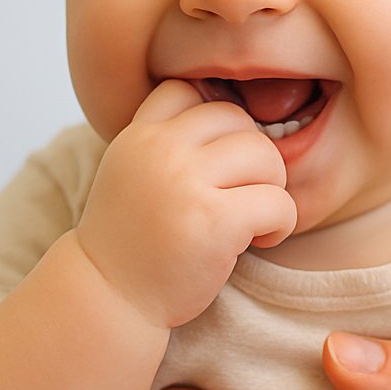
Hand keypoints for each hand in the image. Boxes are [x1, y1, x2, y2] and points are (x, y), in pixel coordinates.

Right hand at [75, 79, 297, 329]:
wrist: (109, 299)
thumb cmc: (132, 241)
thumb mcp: (132, 173)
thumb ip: (167, 142)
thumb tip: (235, 118)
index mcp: (139, 135)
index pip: (189, 90)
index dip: (214, 125)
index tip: (216, 163)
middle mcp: (160, 150)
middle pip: (238, 119)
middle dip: (252, 158)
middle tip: (243, 195)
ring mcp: (186, 183)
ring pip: (265, 155)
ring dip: (272, 188)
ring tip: (252, 217)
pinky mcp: (214, 221)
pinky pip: (279, 202)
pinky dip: (281, 222)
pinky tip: (260, 240)